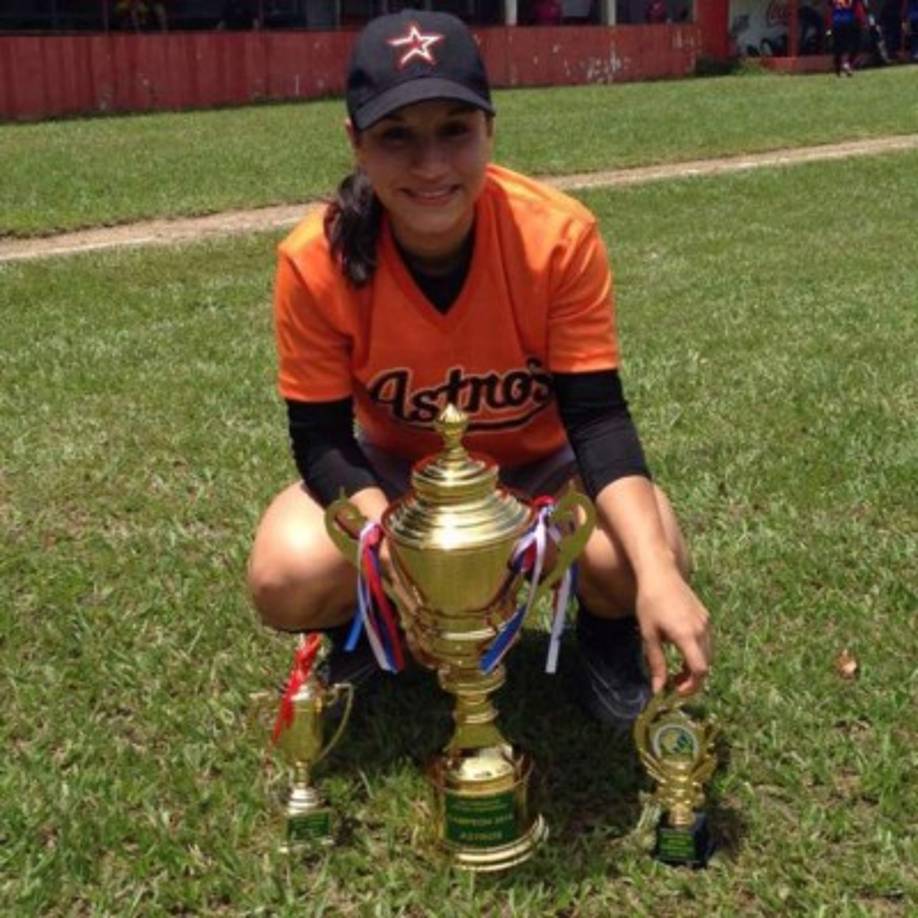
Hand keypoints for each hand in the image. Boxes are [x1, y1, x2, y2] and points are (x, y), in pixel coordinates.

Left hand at [635, 566, 711, 695]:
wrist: (660, 574)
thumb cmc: (649, 603)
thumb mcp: (649, 635)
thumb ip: (656, 663)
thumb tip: (658, 689)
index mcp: (686, 635)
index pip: (699, 670)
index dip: (691, 686)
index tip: (676, 691)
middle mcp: (701, 630)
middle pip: (706, 664)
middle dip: (692, 679)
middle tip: (675, 684)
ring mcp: (705, 622)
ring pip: (708, 653)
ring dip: (695, 666)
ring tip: (677, 670)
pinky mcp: (705, 615)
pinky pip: (706, 640)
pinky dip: (697, 651)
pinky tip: (681, 648)